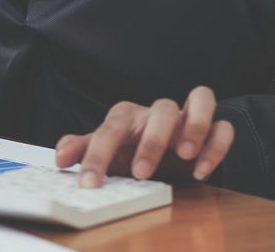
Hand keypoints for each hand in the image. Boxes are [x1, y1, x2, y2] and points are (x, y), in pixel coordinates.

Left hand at [55, 86, 234, 187]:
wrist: (159, 151)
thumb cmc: (128, 148)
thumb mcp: (104, 151)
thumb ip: (82, 150)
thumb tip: (60, 157)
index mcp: (126, 117)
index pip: (109, 130)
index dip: (97, 156)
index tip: (89, 182)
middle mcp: (157, 113)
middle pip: (160, 109)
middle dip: (152, 142)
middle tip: (140, 172)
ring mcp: (186, 118)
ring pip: (200, 101)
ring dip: (194, 126)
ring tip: (184, 156)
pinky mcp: (212, 129)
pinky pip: (223, 127)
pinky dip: (216, 145)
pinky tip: (201, 171)